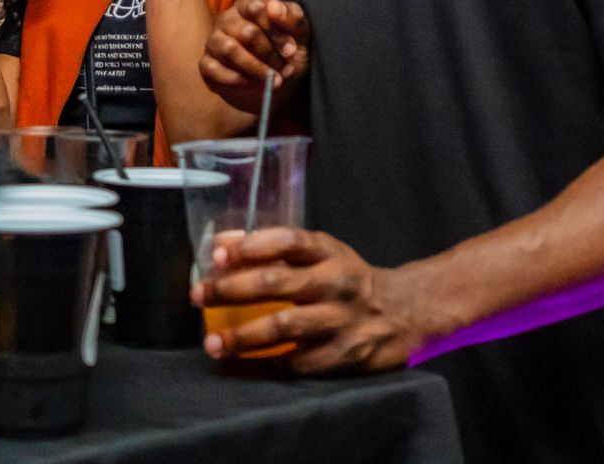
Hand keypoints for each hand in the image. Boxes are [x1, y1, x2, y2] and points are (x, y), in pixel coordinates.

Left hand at [193, 227, 444, 372]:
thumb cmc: (347, 278)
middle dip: (231, 289)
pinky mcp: (347, 354)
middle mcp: (336, 282)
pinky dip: (271, 363)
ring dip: (243, 336)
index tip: (217, 255)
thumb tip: (220, 244)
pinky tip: (249, 363)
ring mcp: (342, 320)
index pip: (288, 240)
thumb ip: (275, 247)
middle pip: (277, 282)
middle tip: (199, 296)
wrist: (404, 311)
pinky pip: (301, 363)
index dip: (251, 245)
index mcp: (328, 252)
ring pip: (284, 327)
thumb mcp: (321, 253)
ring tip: (213, 343)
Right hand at [200, 0, 309, 113]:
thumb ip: (293, 18)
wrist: (276, 86)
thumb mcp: (300, 36)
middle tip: (284, 68)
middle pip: (245, 32)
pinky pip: (214, 69)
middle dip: (269, 53)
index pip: (256, 9)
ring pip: (229, 50)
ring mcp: (214, 41)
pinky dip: (235, 79)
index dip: (276, 31)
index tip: (291, 51)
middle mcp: (227, 19)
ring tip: (272, 79)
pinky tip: (249, 83)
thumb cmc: (287, 54)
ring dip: (255, 68)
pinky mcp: (207, 64)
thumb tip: (274, 6)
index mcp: (248, 5)